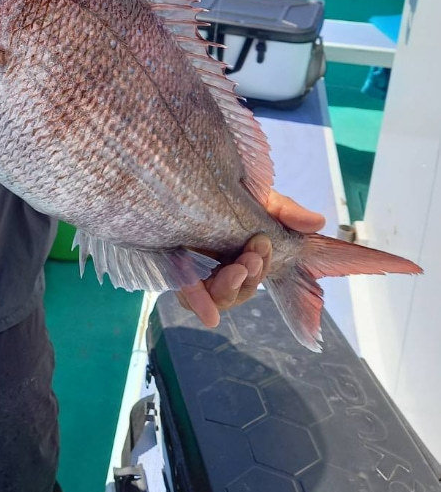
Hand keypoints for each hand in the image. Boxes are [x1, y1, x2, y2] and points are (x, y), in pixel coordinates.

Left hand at [176, 190, 325, 327]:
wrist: (192, 176)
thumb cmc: (228, 191)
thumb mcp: (260, 199)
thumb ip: (286, 213)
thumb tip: (318, 222)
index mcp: (241, 253)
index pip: (256, 273)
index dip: (262, 267)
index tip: (264, 243)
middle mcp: (221, 266)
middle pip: (239, 289)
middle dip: (252, 277)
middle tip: (252, 256)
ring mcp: (198, 270)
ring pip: (218, 296)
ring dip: (232, 287)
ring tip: (238, 267)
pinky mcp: (174, 266)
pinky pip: (187, 291)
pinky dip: (200, 304)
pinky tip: (210, 315)